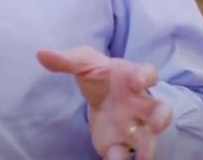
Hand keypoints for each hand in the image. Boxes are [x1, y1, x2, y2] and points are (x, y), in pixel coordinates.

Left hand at [37, 47, 170, 159]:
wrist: (101, 93)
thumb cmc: (100, 74)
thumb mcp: (83, 62)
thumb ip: (65, 60)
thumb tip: (40, 54)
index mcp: (133, 77)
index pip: (148, 73)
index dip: (146, 77)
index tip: (138, 82)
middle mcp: (140, 103)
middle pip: (160, 111)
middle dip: (161, 119)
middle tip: (157, 125)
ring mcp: (134, 126)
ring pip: (148, 138)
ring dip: (147, 148)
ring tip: (143, 158)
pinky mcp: (120, 143)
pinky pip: (123, 154)